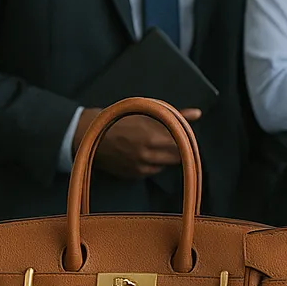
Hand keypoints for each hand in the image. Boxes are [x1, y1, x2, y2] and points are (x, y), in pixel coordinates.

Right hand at [73, 107, 201, 178]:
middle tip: (173, 141)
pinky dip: (153, 164)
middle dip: (179, 150)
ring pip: (165, 166)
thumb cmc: (119, 118)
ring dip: (166, 157)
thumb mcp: (147, 111)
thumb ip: (176, 115)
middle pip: (177, 157)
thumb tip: (198, 113)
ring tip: (156, 146)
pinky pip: (152, 171)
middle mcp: (147, 154)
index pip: (182, 144)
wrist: (88, 133)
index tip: (187, 136)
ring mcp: (139, 166)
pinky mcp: (132, 175)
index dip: (186, 140)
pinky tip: (146, 153)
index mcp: (152, 136)